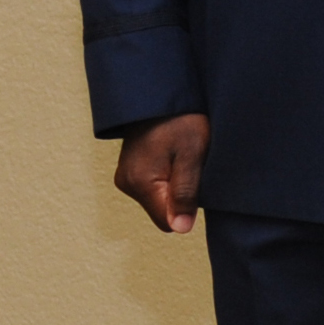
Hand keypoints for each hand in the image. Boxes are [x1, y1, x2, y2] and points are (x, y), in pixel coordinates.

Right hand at [114, 113, 208, 233]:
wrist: (161, 94)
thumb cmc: (181, 120)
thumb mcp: (192, 154)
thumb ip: (186, 192)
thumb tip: (180, 229)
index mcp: (140, 184)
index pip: (168, 222)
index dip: (188, 209)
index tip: (197, 182)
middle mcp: (127, 184)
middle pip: (164, 211)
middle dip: (182, 196)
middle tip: (191, 165)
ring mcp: (126, 176)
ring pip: (160, 199)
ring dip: (176, 185)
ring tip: (183, 157)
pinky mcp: (131, 170)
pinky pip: (154, 186)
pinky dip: (168, 177)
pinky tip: (175, 156)